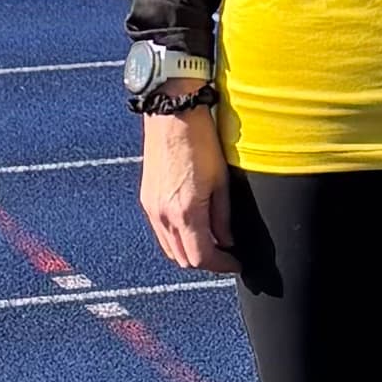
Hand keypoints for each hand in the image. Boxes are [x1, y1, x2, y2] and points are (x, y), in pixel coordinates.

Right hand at [139, 106, 238, 273]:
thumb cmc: (200, 141)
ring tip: (212, 243)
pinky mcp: (146, 199)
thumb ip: (223, 217)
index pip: (201, 258)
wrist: (172, 115)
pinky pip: (160, 232)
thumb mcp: (221, 181)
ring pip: (169, 249)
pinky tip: (193, 227)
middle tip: (226, 256)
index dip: (221, 266)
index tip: (235, 264)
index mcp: (185, 212)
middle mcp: (163, 215)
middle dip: (206, 262)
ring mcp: (151, 208)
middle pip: (183, 259)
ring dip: (190, 252)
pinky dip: (176, 238)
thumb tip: (227, 241)